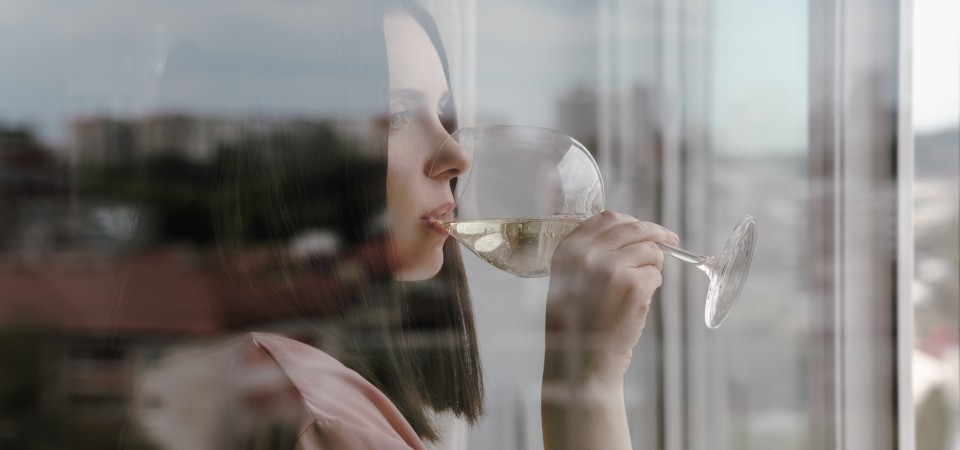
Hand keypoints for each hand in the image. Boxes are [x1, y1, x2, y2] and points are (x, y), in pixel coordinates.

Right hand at [544, 210, 678, 382]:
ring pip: (650, 250)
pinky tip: (638, 301)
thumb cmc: (579, 322)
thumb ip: (590, 253)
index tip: (646, 228)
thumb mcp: (570, 279)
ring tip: (640, 287)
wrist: (583, 358)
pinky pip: (655, 273)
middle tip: (671, 240)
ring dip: (653, 266)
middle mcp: (588, 254)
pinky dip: (653, 285)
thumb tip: (629, 231)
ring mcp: (612, 267)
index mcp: (570, 249)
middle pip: (633, 228)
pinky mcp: (633, 285)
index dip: (631, 221)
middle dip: (656, 233)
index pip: (607, 218)